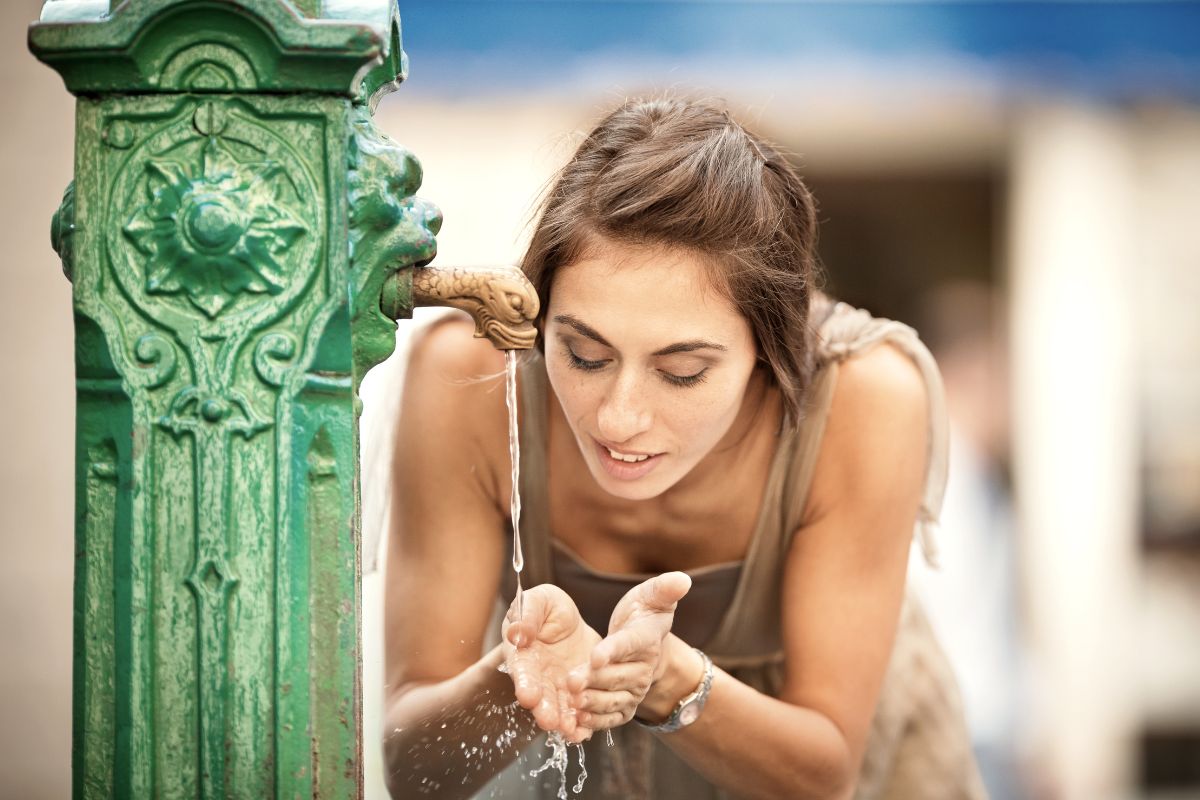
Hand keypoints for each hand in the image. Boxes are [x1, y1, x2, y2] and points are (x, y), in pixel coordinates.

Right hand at [503, 584, 601, 742]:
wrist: (570, 622)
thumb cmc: (548, 608)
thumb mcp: (540, 601)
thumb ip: (527, 615)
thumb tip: (516, 633)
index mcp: (523, 654)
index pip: (522, 670)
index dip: (525, 683)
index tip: (528, 696)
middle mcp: (538, 676)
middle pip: (539, 695)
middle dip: (544, 708)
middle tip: (549, 721)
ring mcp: (557, 687)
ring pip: (558, 707)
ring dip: (562, 720)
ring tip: (569, 730)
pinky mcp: (576, 693)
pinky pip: (578, 711)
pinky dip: (580, 723)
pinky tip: (585, 732)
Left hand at [567, 571, 691, 729]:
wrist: (642, 643)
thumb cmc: (642, 615)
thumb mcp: (651, 597)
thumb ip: (664, 589)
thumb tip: (683, 579)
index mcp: (645, 639)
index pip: (629, 644)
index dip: (613, 650)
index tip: (595, 655)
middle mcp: (643, 668)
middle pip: (617, 676)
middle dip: (594, 680)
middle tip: (571, 682)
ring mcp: (635, 689)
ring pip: (614, 699)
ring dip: (593, 703)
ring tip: (573, 701)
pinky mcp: (626, 705)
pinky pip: (613, 717)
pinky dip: (596, 722)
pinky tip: (578, 722)